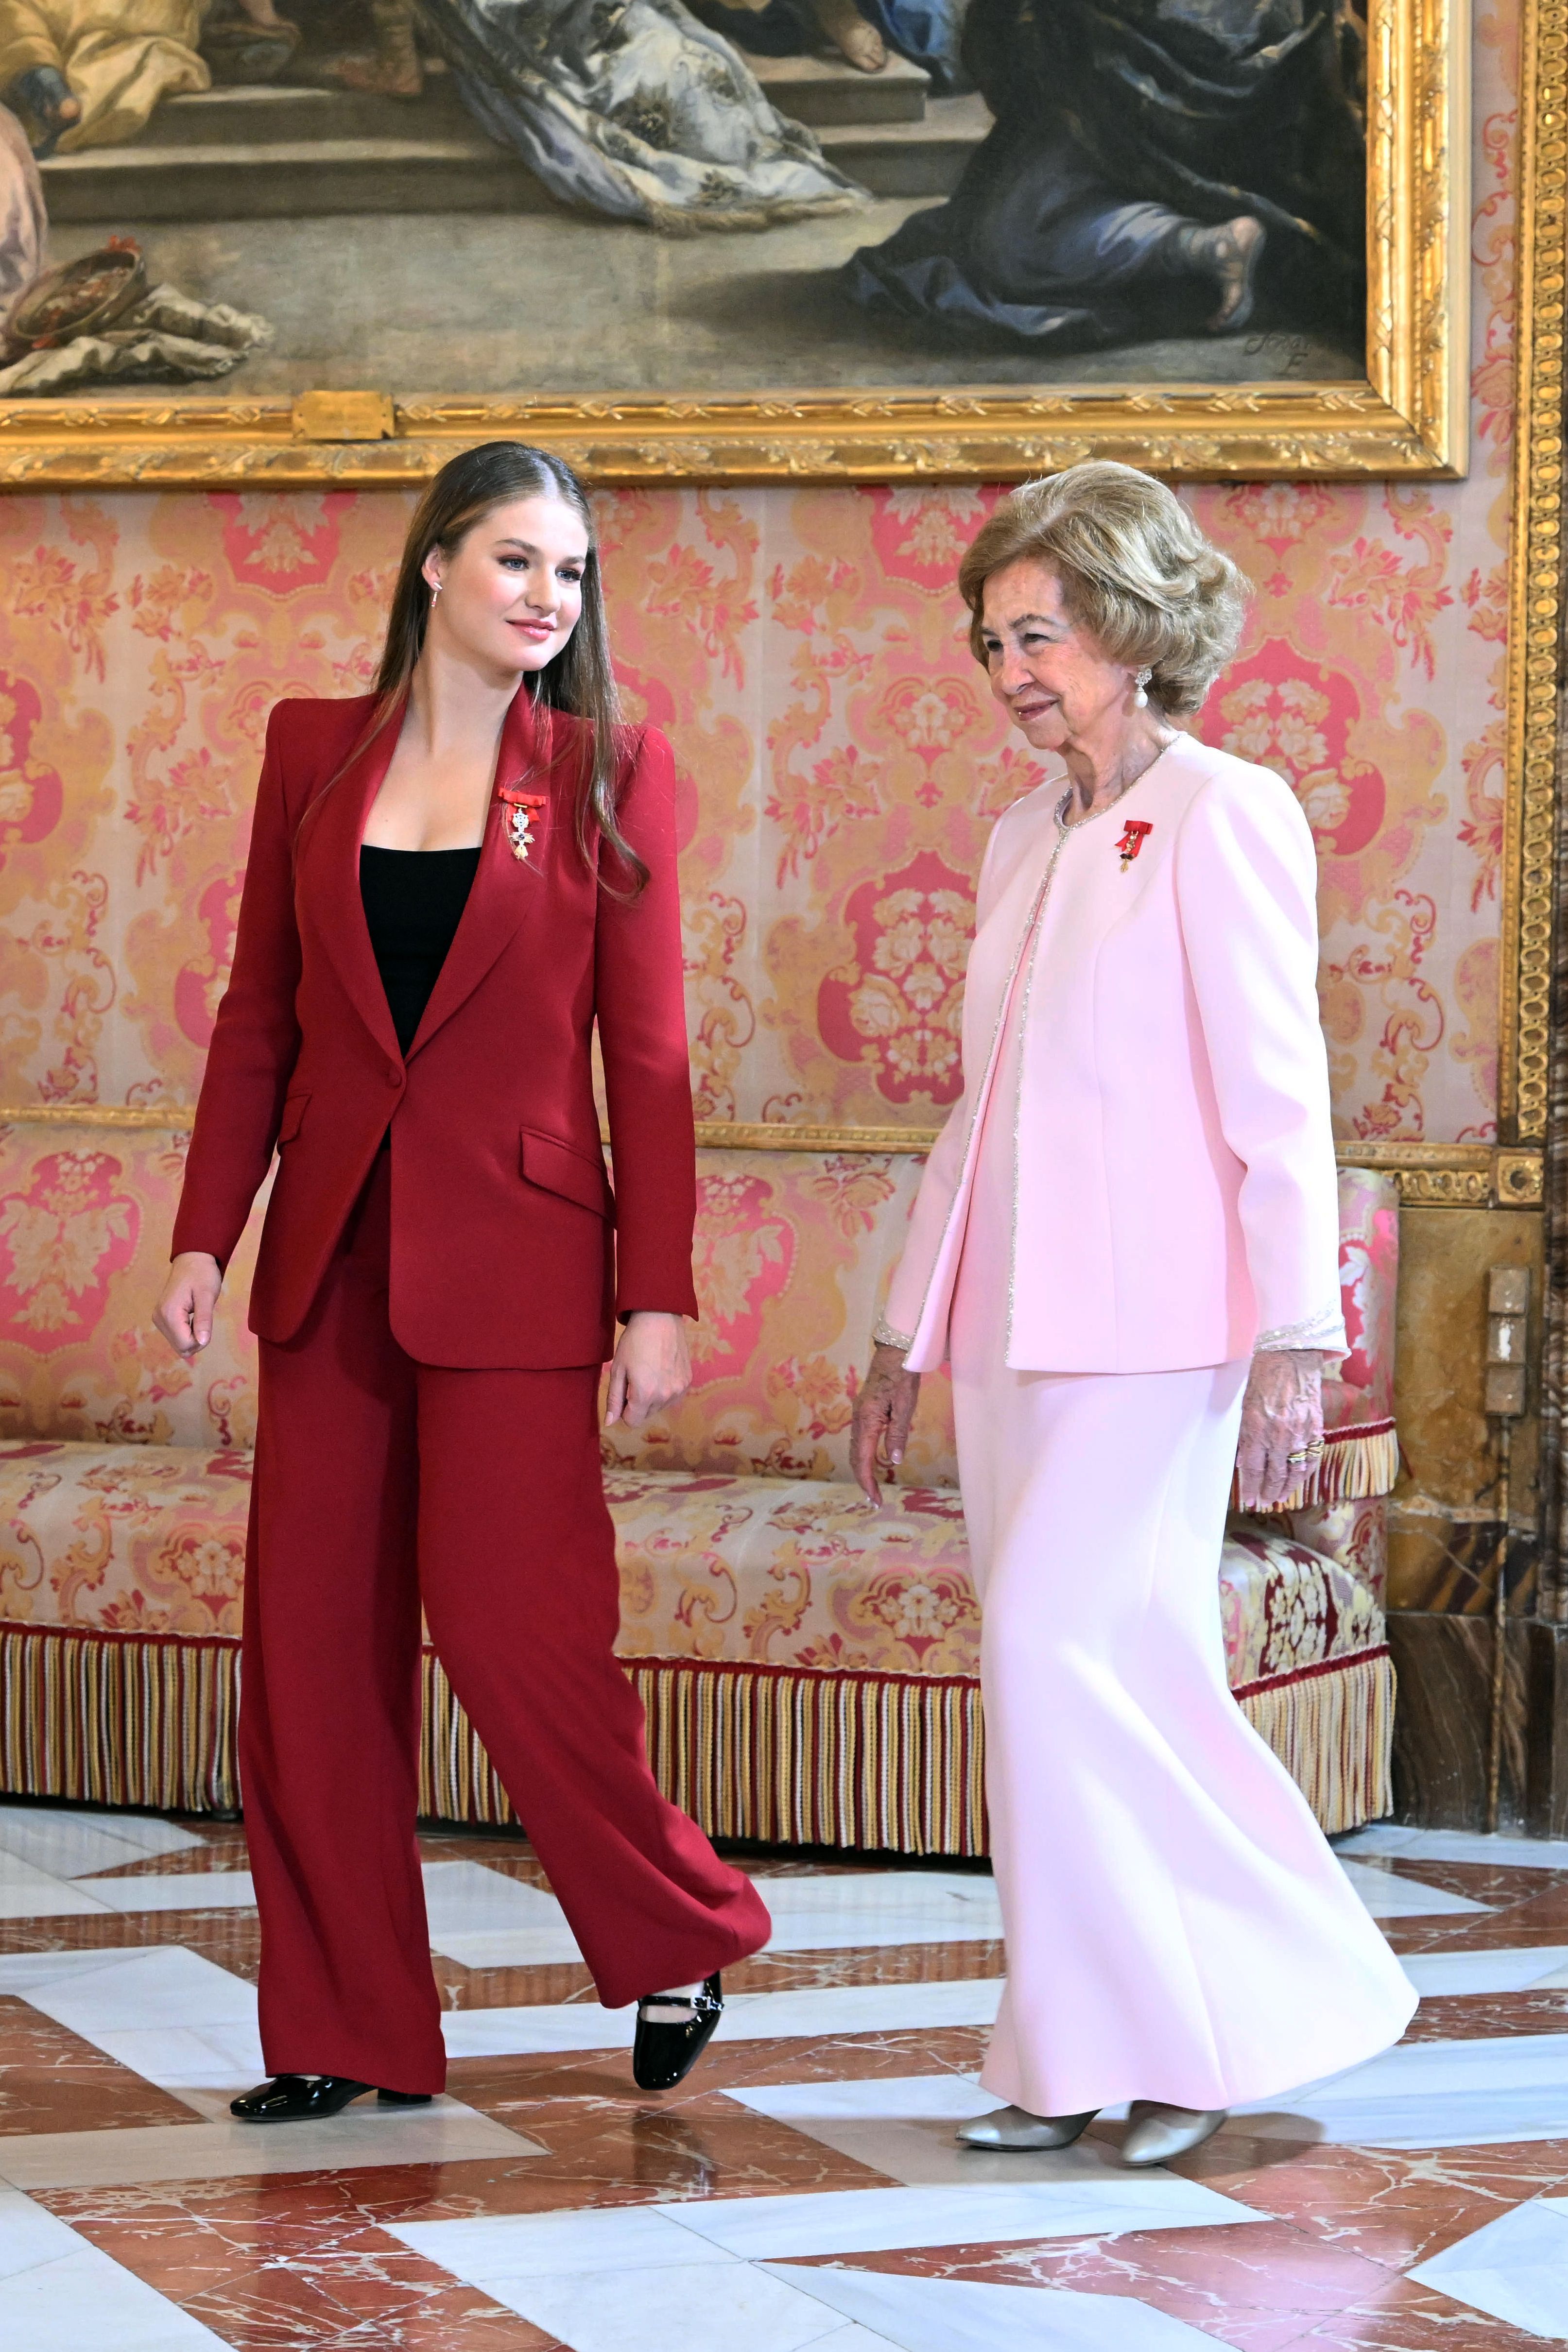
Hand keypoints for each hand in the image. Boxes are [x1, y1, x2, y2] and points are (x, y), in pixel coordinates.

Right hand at [155, 1252, 223, 1358]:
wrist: (192, 1260)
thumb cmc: (202, 1274)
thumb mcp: (207, 1296)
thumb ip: (204, 1320)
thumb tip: (202, 1342)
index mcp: (169, 1314)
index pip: (185, 1345)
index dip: (201, 1340)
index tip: (207, 1324)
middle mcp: (159, 1318)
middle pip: (181, 1348)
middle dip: (197, 1340)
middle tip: (204, 1321)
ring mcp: (158, 1318)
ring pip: (178, 1344)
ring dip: (192, 1336)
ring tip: (198, 1316)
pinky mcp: (161, 1318)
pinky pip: (175, 1336)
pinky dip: (187, 1332)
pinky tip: (192, 1317)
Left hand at [604, 1310, 691, 1428]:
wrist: (659, 1318)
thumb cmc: (634, 1342)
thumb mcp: (617, 1370)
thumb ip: (614, 1399)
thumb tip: (610, 1423)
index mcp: (644, 1394)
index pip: (632, 1421)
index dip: (624, 1409)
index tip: (624, 1390)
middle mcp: (664, 1396)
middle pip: (646, 1415)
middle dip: (638, 1402)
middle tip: (636, 1377)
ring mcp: (678, 1389)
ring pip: (659, 1407)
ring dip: (652, 1397)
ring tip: (649, 1371)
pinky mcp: (687, 1382)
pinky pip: (672, 1397)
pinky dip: (665, 1389)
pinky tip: (661, 1370)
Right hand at [850, 1343, 920, 1504]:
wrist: (895, 1351)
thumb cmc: (903, 1376)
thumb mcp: (905, 1405)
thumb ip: (897, 1433)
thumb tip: (894, 1461)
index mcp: (867, 1420)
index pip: (863, 1459)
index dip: (868, 1482)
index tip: (875, 1499)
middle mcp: (858, 1419)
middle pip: (855, 1457)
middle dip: (863, 1480)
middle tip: (875, 1500)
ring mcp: (859, 1414)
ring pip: (856, 1449)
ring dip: (862, 1469)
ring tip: (873, 1487)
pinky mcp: (864, 1411)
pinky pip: (860, 1439)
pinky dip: (864, 1456)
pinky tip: (873, 1462)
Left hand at [1237, 1348, 1324, 1509]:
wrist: (1290, 1358)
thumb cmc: (1263, 1380)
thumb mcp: (1246, 1409)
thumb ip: (1246, 1438)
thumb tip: (1246, 1464)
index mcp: (1257, 1429)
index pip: (1253, 1470)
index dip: (1251, 1489)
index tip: (1249, 1500)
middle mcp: (1279, 1435)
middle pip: (1274, 1475)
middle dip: (1268, 1493)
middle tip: (1264, 1503)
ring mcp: (1300, 1433)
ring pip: (1295, 1471)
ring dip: (1287, 1488)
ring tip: (1280, 1498)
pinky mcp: (1315, 1428)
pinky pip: (1311, 1458)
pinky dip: (1304, 1473)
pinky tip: (1298, 1481)